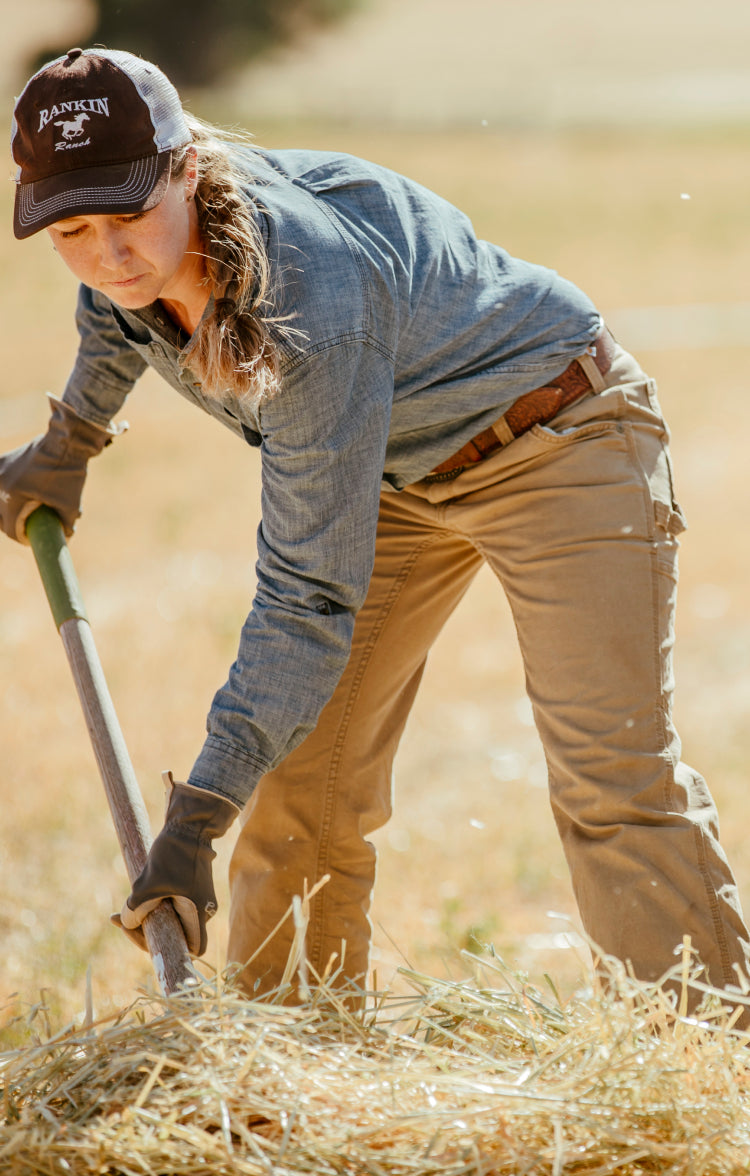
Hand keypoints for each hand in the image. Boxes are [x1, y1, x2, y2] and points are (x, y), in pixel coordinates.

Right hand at [0, 396, 121, 542]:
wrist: (65, 442)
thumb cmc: (68, 474)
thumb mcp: (71, 505)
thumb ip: (66, 525)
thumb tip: (64, 538)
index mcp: (13, 499)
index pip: (10, 528)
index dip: (21, 538)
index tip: (31, 538)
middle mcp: (0, 485)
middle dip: (12, 525)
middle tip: (27, 527)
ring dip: (6, 509)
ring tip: (22, 512)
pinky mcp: (0, 462)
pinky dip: (6, 493)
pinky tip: (17, 494)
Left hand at [115, 772, 238, 956]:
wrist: (188, 825)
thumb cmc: (173, 855)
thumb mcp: (148, 885)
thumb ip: (135, 911)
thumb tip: (127, 923)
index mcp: (198, 914)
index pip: (191, 949)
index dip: (165, 948)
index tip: (142, 932)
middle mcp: (202, 911)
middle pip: (174, 934)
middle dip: (145, 930)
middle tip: (119, 920)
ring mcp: (196, 898)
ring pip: (169, 918)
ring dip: (147, 916)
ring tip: (124, 906)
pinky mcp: (190, 887)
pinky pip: (170, 904)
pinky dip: (153, 903)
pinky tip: (136, 893)